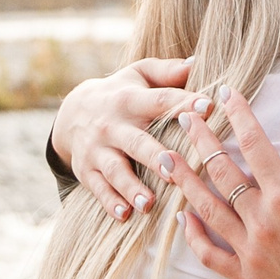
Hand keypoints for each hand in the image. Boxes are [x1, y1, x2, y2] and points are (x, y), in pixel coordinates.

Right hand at [51, 58, 205, 220]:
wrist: (72, 112)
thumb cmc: (122, 93)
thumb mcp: (139, 75)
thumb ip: (167, 71)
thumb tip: (199, 63)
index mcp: (130, 100)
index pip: (159, 100)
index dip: (182, 102)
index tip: (207, 107)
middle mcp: (112, 126)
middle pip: (135, 142)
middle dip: (153, 156)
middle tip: (174, 171)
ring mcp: (97, 150)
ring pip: (114, 170)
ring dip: (130, 188)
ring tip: (147, 204)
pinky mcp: (86, 170)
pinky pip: (97, 189)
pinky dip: (109, 203)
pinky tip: (124, 216)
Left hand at [161, 87, 279, 278]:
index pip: (256, 145)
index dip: (239, 115)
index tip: (225, 94)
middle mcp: (263, 223)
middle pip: (222, 173)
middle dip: (201, 141)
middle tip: (183, 117)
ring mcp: (252, 253)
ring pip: (207, 210)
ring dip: (185, 181)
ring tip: (166, 158)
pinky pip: (211, 255)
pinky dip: (194, 235)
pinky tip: (184, 216)